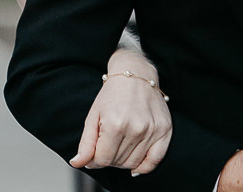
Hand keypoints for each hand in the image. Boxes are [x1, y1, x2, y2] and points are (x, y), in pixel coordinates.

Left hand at [69, 51, 171, 174]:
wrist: (135, 74)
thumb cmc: (112, 94)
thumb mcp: (93, 116)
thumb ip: (86, 143)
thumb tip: (77, 163)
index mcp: (115, 124)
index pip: (103, 159)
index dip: (95, 160)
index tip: (93, 154)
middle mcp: (136, 128)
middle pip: (118, 162)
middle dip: (108, 158)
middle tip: (107, 145)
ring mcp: (152, 130)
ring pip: (134, 163)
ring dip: (123, 161)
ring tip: (119, 146)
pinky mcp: (165, 130)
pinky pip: (155, 160)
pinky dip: (144, 167)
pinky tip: (135, 166)